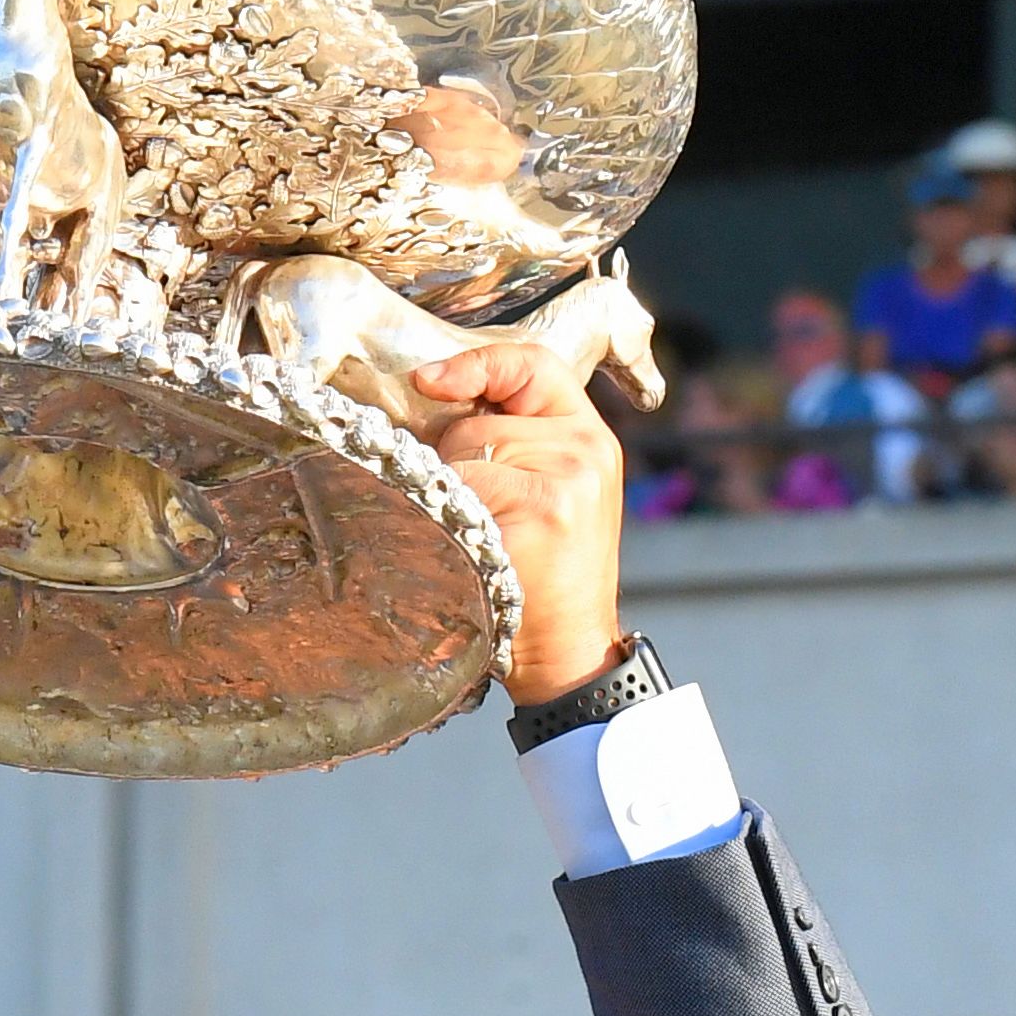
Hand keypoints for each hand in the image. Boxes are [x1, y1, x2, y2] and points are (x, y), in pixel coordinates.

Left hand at [405, 326, 626, 704]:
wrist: (569, 651)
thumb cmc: (540, 577)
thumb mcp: (547, 494)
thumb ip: (513, 444)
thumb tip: (428, 403)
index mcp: (589, 436)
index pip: (532, 364)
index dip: (476, 364)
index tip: (426, 381)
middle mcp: (585, 447)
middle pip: (475, 419)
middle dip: (450, 462)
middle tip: (471, 518)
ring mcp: (567, 475)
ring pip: (461, 450)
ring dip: (443, 492)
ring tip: (474, 539)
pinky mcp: (543, 505)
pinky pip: (460, 486)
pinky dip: (444, 517)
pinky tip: (468, 551)